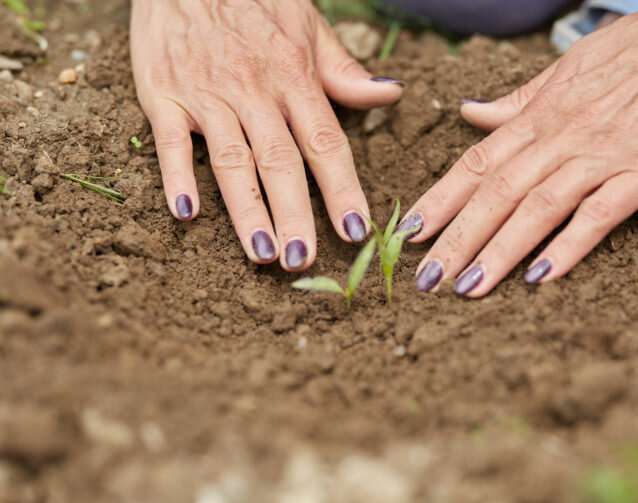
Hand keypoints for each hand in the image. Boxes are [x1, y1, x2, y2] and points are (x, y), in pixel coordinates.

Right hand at [130, 0, 402, 269]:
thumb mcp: (308, 26)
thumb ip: (345, 71)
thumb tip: (391, 96)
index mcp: (294, 77)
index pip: (325, 142)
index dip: (342, 189)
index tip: (356, 230)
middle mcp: (254, 90)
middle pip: (280, 162)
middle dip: (295, 214)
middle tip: (304, 260)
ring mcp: (207, 93)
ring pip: (231, 160)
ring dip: (247, 210)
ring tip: (262, 254)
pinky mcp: (163, 93)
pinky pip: (169, 140)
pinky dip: (176, 175)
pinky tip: (185, 212)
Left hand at [401, 0, 637, 296]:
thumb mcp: (566, 67)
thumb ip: (515, 101)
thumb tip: (469, 114)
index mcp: (540, 114)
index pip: (477, 162)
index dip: (441, 199)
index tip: (409, 233)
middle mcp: (562, 136)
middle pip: (497, 193)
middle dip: (457, 239)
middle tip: (426, 279)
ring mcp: (603, 155)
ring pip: (537, 208)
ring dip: (499, 251)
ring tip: (467, 288)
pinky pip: (599, 214)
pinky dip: (568, 246)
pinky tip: (540, 277)